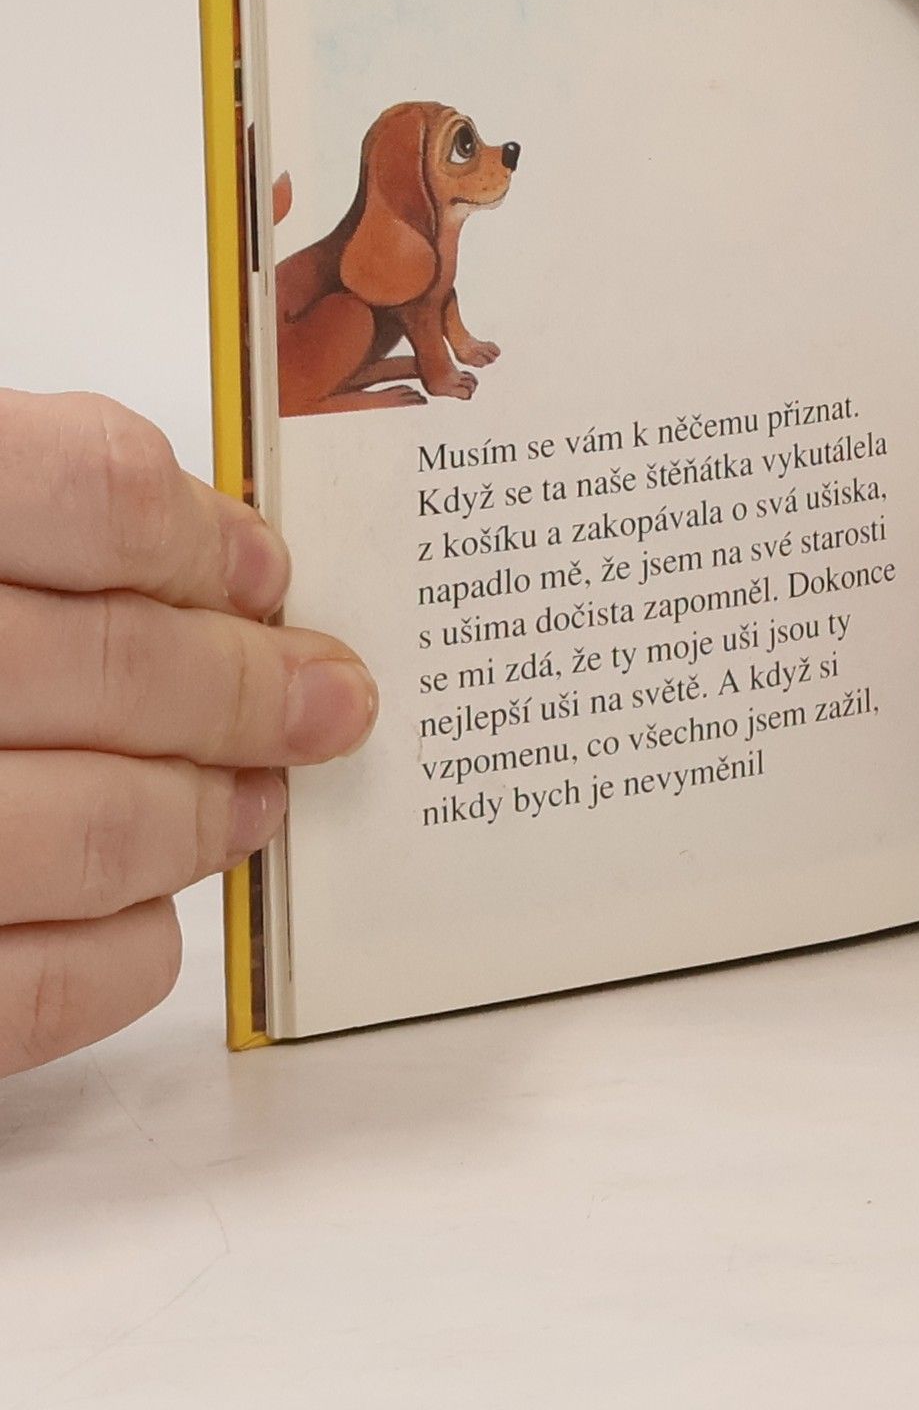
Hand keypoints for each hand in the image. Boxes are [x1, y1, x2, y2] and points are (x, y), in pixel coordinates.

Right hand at [0, 391, 375, 1076]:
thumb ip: (23, 490)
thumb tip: (213, 546)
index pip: (87, 490)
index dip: (204, 539)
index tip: (265, 576)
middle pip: (116, 665)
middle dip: (248, 689)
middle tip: (325, 699)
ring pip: (90, 829)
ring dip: (207, 816)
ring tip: (257, 799)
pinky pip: (21, 992)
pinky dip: (120, 956)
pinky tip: (149, 916)